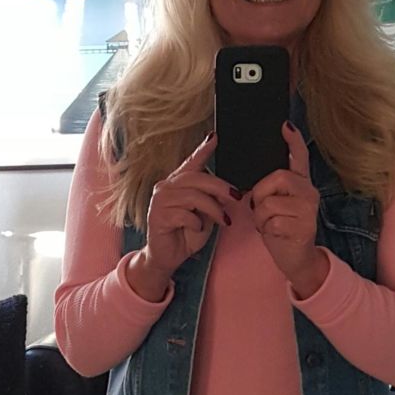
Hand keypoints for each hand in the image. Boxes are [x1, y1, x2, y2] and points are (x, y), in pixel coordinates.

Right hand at [143, 131, 233, 280]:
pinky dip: (196, 223)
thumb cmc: (186, 234)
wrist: (167, 257)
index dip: (203, 149)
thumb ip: (213, 200)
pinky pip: (185, 214)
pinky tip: (196, 228)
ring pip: (194, 197)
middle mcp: (166, 187)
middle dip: (220, 187)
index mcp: (177, 183)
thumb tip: (229, 191)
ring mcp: (160, 201)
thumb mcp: (205, 215)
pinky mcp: (158, 215)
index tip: (215, 137)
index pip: (192, 162)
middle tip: (236, 197)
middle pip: (197, 178)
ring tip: (222, 220)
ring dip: (213, 209)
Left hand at [250, 122, 328, 297]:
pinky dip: (266, 229)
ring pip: (269, 202)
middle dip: (261, 194)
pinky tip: (275, 235)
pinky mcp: (302, 226)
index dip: (293, 140)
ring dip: (260, 216)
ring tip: (269, 225)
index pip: (299, 157)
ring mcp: (308, 210)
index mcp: (302, 184)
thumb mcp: (277, 205)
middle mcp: (310, 193)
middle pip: (277, 177)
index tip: (285, 124)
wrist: (297, 260)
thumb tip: (253, 179)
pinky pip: (271, 221)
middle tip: (263, 210)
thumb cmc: (282, 230)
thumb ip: (272, 189)